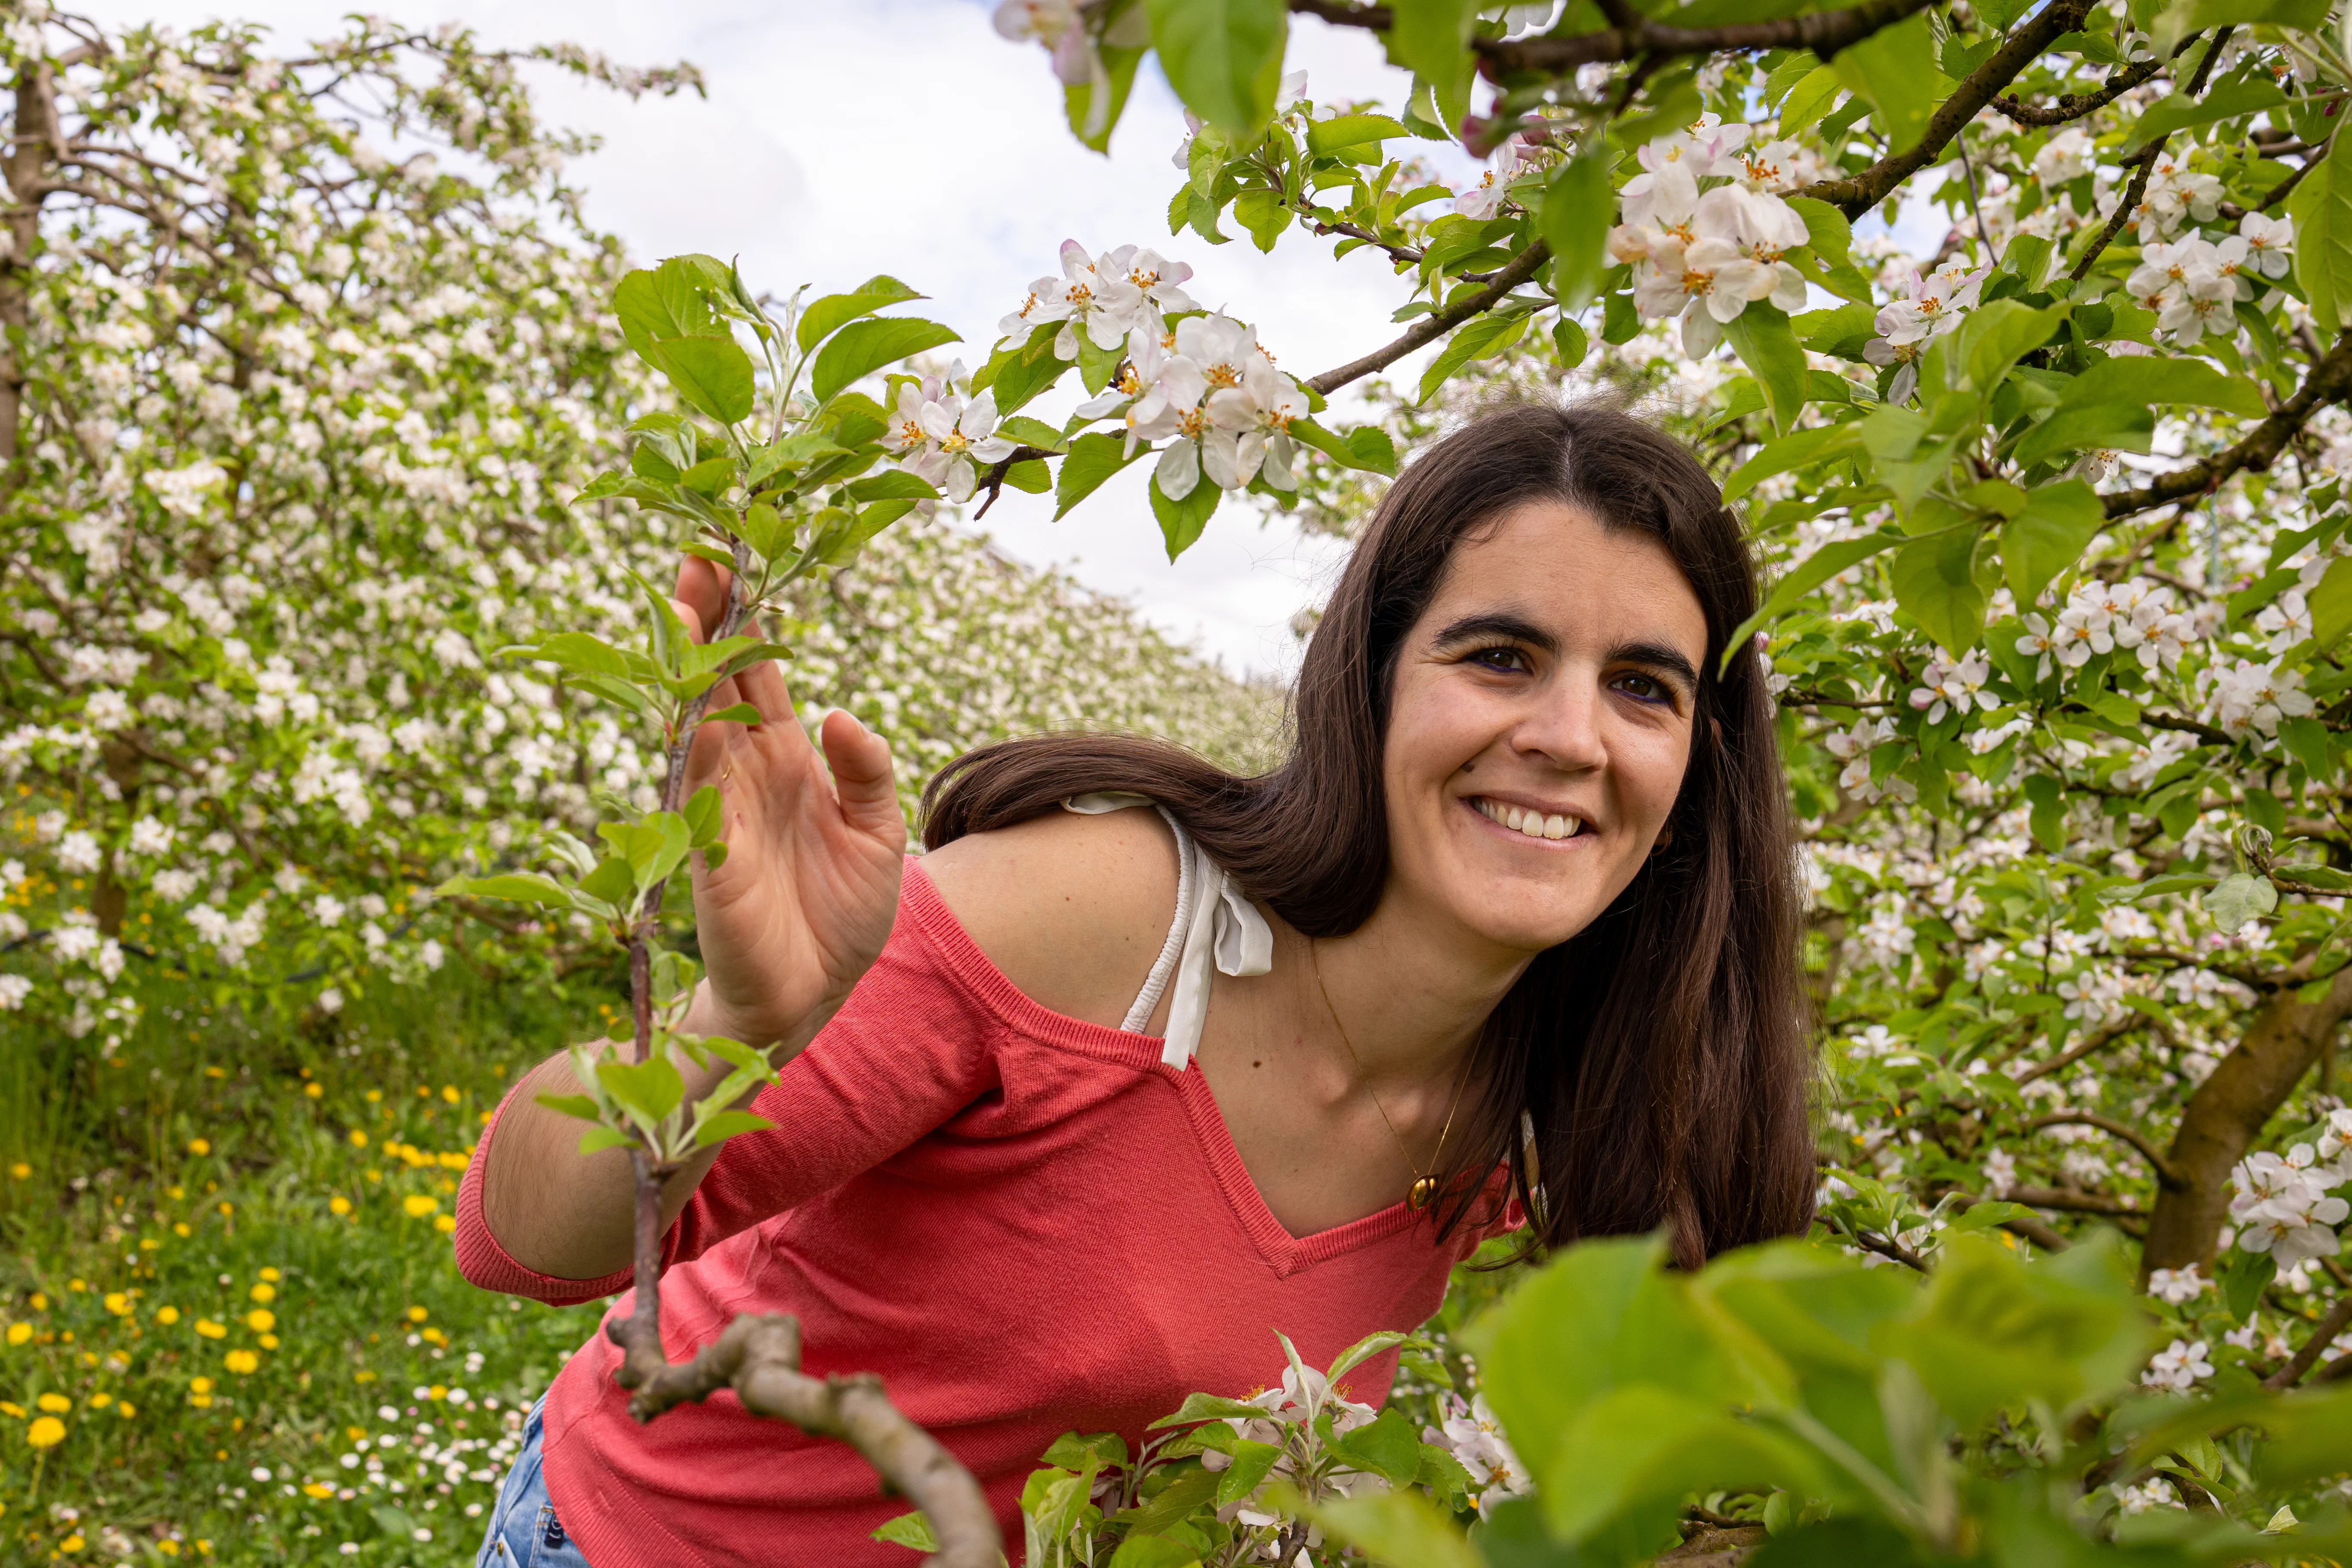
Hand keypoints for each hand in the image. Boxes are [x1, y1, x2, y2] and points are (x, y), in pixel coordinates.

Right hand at [670, 557, 905, 1049]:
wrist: (815, 997)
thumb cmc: (841, 914)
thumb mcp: (878, 833)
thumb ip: (870, 770)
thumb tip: (842, 713)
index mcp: (787, 762)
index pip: (757, 676)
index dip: (745, 622)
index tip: (734, 563)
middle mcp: (746, 777)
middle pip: (717, 684)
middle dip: (706, 623)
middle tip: (696, 557)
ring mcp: (722, 814)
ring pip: (697, 728)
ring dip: (689, 672)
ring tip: (682, 609)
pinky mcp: (713, 861)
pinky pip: (702, 801)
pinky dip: (699, 757)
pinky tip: (698, 713)